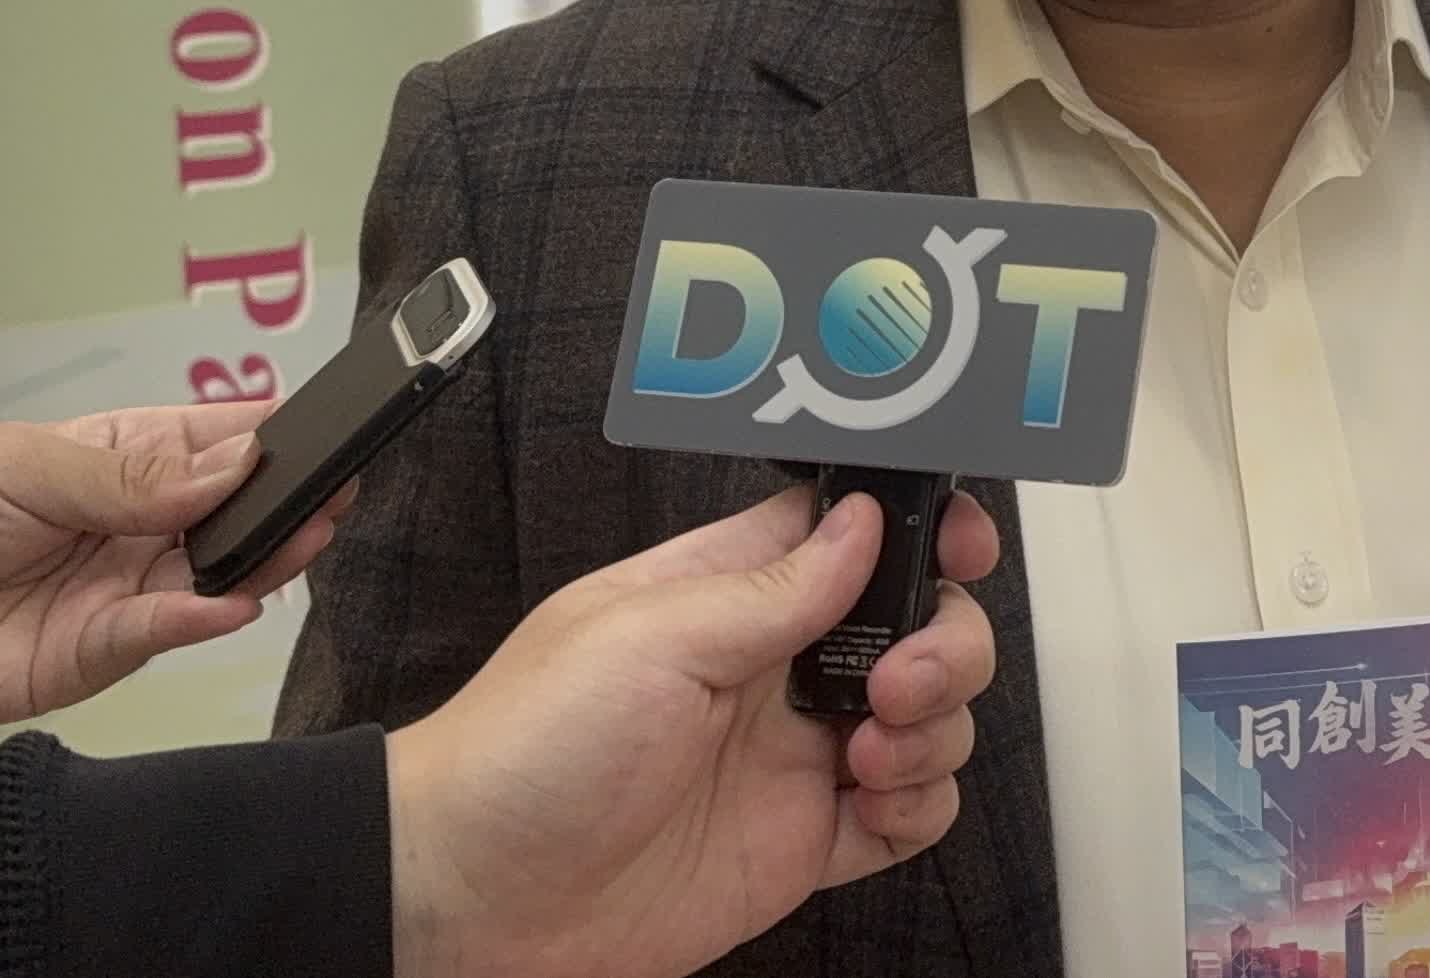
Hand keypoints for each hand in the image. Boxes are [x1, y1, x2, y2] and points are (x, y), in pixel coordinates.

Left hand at [0, 401, 341, 733]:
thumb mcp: (15, 465)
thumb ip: (123, 476)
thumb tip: (229, 467)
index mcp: (119, 458)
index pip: (218, 444)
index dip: (273, 439)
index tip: (329, 434)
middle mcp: (132, 528)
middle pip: (234, 516)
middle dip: (286, 505)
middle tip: (332, 495)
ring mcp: (115, 595)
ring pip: (213, 579)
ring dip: (261, 562)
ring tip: (302, 539)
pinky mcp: (88, 659)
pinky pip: (156, 637)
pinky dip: (197, 621)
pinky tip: (228, 603)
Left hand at [385, 486, 1002, 977]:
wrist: (472, 903)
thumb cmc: (519, 755)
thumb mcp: (645, 637)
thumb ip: (771, 587)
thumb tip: (860, 525)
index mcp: (726, 594)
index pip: (850, 532)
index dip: (918, 528)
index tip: (957, 544)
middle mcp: (770, 669)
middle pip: (916, 623)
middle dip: (944, 641)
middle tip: (898, 679)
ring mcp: (790, 757)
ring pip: (929, 716)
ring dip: (935, 728)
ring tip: (870, 752)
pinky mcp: (800, 842)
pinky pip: (909, 814)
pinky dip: (922, 805)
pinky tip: (877, 802)